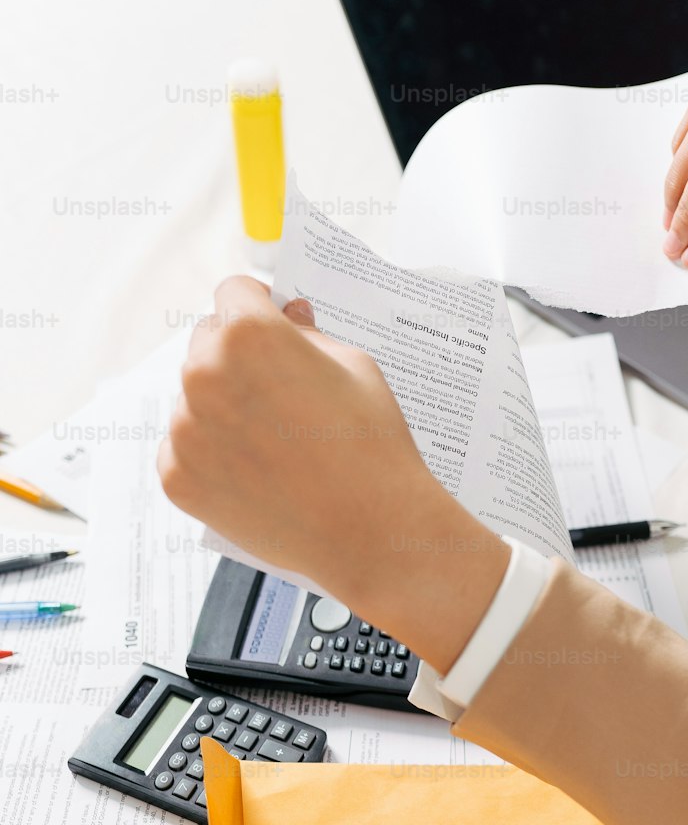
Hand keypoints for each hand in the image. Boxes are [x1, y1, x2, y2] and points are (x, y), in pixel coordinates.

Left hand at [159, 277, 508, 671]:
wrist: (371, 532)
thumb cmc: (372, 447)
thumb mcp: (356, 367)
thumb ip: (308, 335)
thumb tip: (287, 317)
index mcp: (249, 333)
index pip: (233, 292)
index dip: (257, 306)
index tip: (269, 325)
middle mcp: (204, 374)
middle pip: (206, 343)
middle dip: (235, 357)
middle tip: (276, 393)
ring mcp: (184, 429)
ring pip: (192, 400)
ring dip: (221, 410)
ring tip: (271, 444)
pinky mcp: (177, 477)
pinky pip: (182, 450)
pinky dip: (210, 458)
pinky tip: (255, 474)